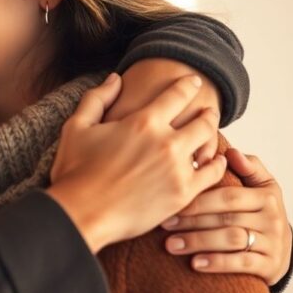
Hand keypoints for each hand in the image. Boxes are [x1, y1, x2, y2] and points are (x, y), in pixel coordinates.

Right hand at [47, 74, 227, 253]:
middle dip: (208, 112)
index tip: (193, 82)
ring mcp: (177, 169)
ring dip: (213, 136)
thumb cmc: (75, 171)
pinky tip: (214, 163)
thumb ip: (97, 98)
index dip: (188, 85)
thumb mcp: (77, 126)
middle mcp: (166, 142)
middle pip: (202, 120)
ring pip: (210, 144)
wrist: (82, 214)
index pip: (177, 95)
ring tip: (212, 135)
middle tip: (209, 111)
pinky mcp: (182, 194)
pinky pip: (211, 175)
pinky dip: (216, 166)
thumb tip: (116, 78)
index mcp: (142, 121)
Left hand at [160, 149, 292, 284]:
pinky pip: (242, 263)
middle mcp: (273, 217)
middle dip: (192, 221)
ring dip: (199, 242)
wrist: (280, 251)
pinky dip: (217, 263)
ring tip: (171, 245)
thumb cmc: (260, 213)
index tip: (173, 201)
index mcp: (267, 194)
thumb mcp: (261, 187)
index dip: (199, 200)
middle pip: (227, 217)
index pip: (229, 195)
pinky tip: (195, 263)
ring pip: (232, 240)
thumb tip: (231, 152)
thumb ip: (249, 167)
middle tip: (165, 224)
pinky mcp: (271, 265)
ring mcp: (273, 242)